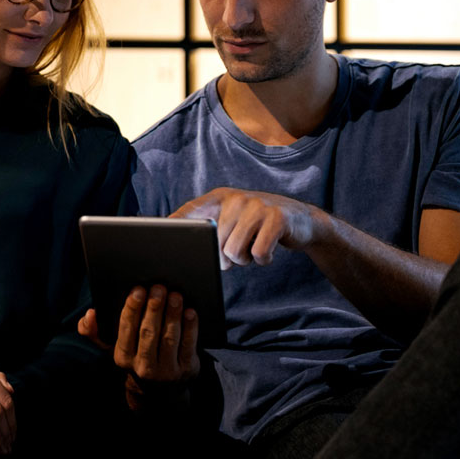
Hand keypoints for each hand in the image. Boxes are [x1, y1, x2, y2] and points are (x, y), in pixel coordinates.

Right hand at [79, 285, 198, 411]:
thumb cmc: (135, 355)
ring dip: (172, 314)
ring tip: (175, 296)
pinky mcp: (186, 370)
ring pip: (169, 338)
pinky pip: (188, 346)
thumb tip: (90, 314)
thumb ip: (94, 330)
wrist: (160, 387)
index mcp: (123, 357)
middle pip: (148, 333)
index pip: (126, 330)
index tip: (138, 290)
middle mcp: (143, 367)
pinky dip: (190, 328)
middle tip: (158, 288)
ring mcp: (166, 371)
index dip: (132, 309)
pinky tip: (190, 312)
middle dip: (153, 308)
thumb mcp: (112, 346)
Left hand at [173, 187, 330, 268]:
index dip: (173, 224)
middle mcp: (235, 198)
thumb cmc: (259, 227)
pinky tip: (269, 250)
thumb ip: (210, 231)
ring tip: (254, 247)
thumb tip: (183, 251)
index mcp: (220, 198)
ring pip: (234, 251)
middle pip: (214, 244)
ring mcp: (257, 206)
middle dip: (225, 258)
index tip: (156, 235)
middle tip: (240, 251)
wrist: (303, 221)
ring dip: (245, 260)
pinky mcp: (277, 218)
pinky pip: (258, 253)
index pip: (190, 212)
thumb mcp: (233, 221)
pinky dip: (263, 259)